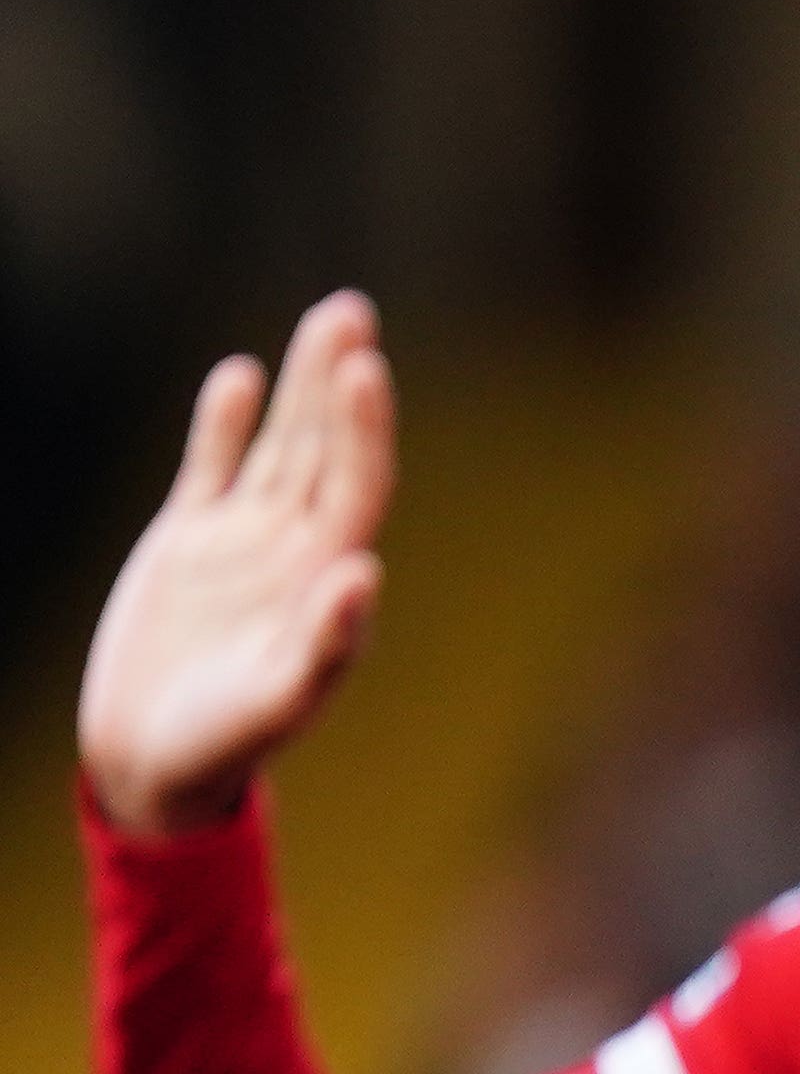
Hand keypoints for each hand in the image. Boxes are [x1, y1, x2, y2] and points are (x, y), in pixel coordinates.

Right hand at [79, 292, 394, 837]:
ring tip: (328, 319)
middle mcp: (293, 550)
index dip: (363, 428)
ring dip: (301, 385)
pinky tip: (242, 373)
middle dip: (339, 382)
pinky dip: (226, 422)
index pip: (355, 485)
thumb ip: (326, 643)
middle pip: (325, 448)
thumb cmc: (226, 746)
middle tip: (353, 310)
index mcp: (325, 579)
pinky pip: (213, 467)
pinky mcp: (187, 543)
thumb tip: (362, 573)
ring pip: (279, 445)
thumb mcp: (278, 700)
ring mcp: (242, 542)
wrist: (157, 763)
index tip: (368, 369)